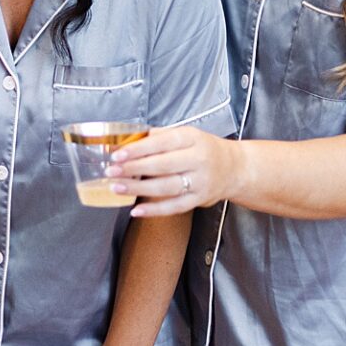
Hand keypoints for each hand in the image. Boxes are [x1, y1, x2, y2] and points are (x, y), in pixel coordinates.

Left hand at [107, 123, 234, 217]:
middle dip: (133, 169)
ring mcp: (200, 181)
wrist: (234, 168)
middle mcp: (198, 159)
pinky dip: (154, 210)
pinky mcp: (199, 200)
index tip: (117, 154)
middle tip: (111, 171)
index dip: (138, 149)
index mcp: (192, 138)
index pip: (162, 143)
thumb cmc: (203, 149)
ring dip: (138, 189)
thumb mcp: (186, 135)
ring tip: (116, 187)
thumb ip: (159, 136)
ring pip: (166, 187)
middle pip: (162, 165)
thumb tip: (126, 141)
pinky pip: (174, 207)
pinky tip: (136, 210)